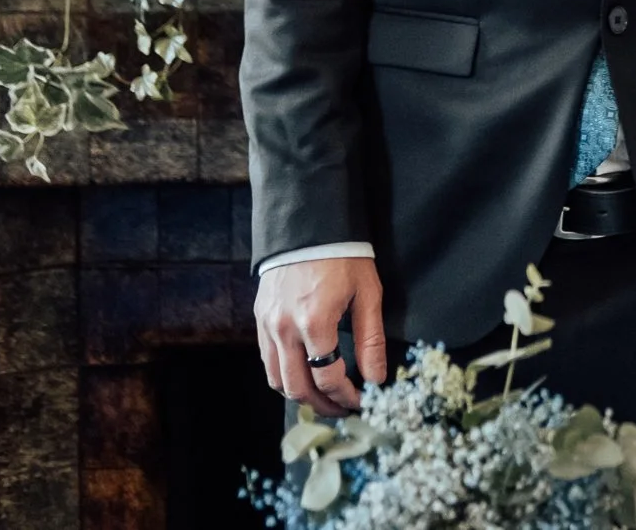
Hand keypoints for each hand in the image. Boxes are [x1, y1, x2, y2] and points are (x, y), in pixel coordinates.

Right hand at [254, 257, 387, 415]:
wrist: (308, 226)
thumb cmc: (344, 257)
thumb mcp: (367, 294)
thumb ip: (371, 340)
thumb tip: (376, 378)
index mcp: (315, 323)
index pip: (328, 378)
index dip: (346, 397)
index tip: (360, 401)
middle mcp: (285, 329)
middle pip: (298, 388)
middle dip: (323, 406)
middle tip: (342, 409)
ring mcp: (268, 326)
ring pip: (277, 380)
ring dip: (300, 396)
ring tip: (323, 399)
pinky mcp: (259, 319)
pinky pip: (267, 361)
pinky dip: (283, 377)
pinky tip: (303, 375)